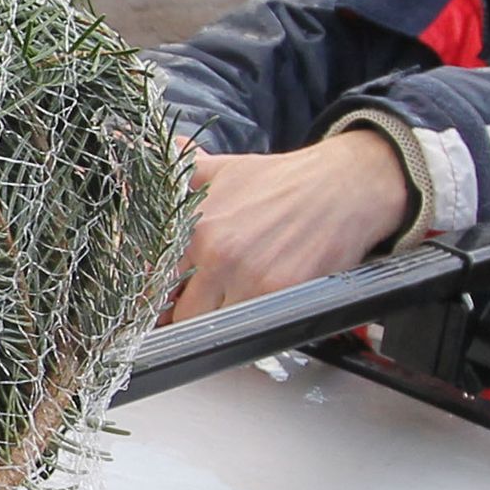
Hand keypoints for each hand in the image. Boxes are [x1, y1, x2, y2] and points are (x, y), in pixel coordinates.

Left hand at [163, 133, 417, 324]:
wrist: (342, 186)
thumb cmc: (283, 181)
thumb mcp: (222, 169)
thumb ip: (181, 175)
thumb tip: (147, 161)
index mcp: (198, 229)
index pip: (158, 283)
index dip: (160, 298)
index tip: (165, 303)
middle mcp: (219, 256)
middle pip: (183, 315)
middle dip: (187, 317)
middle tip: (199, 310)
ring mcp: (251, 279)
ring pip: (216, 327)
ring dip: (220, 323)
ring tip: (232, 306)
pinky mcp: (282, 294)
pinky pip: (253, 328)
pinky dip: (251, 326)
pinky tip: (257, 307)